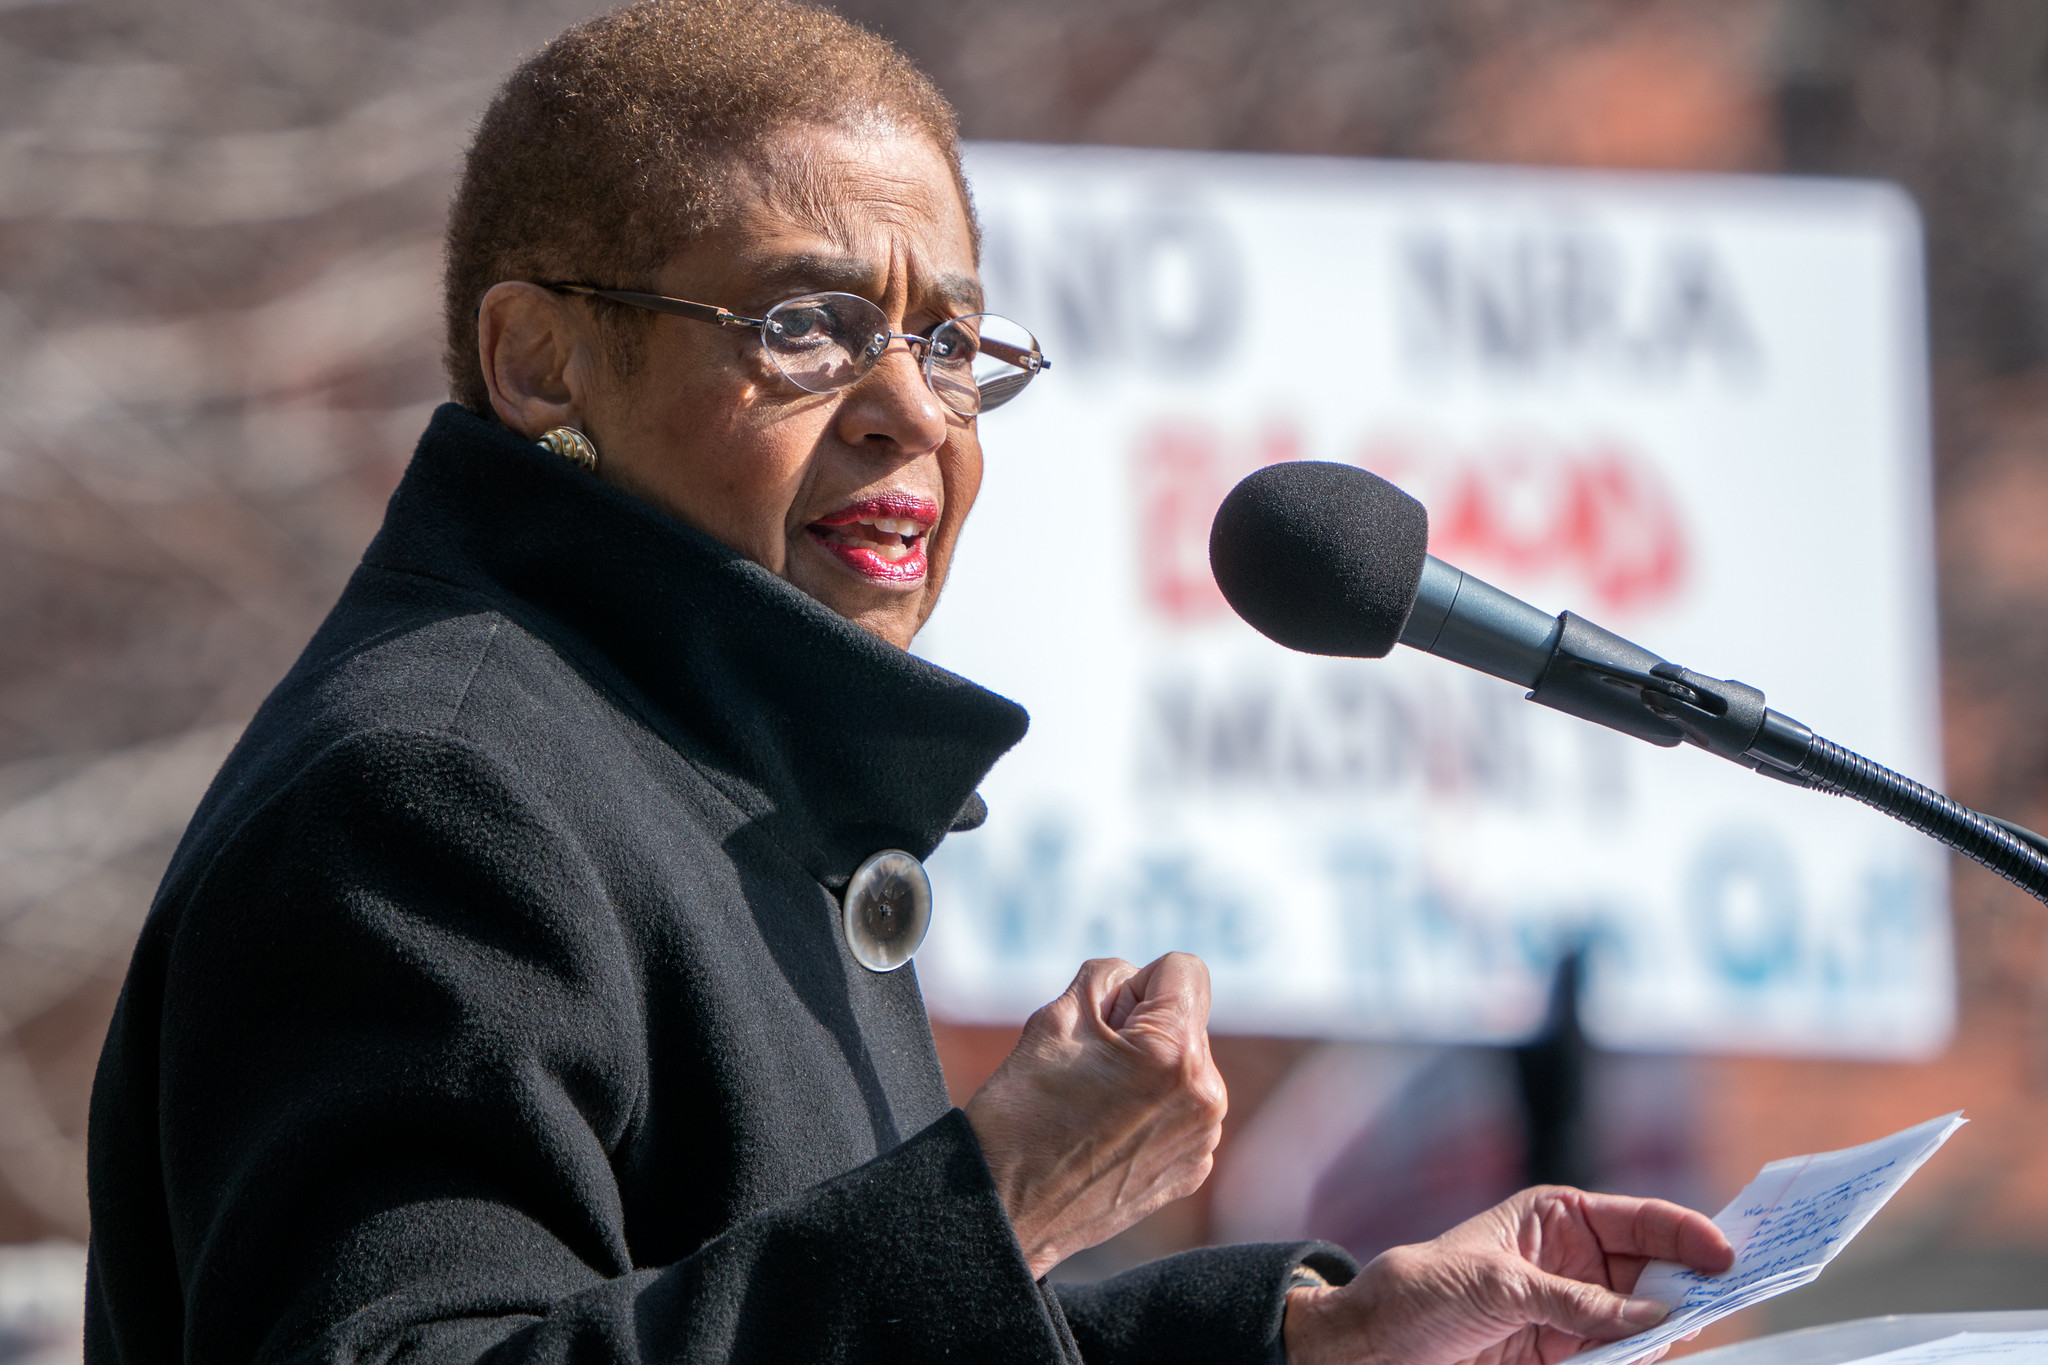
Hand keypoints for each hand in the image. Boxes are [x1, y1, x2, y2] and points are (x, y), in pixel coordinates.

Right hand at [964, 953, 1227, 1278]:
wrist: (1004, 1210)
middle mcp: (1206, 1097)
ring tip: (1093, 1103)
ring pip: (1183, 1066)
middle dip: (1141, 1028)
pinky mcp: (1191, 1170)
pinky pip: (1181, 1111)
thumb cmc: (1022, 1111)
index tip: (1101, 1021)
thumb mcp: (1056, 1016)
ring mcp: (1202, 1140)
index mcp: (1175, 1055)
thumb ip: (1108, 978)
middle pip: (1185, 1020)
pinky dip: (1150, 1110)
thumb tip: (1139, 983)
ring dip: (1148, 1069)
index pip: (1184, 970)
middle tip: (1087, 1067)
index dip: (1135, 984)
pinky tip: (1105, 1133)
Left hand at [1284, 1185, 1734, 1364]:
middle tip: (1728, 1302)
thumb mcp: (1499, 1285)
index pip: (1641, 1221)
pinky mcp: (1565, 1358)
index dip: (1688, 1234)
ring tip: (1680, 1335)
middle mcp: (1576, 1262)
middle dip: (1692, 1287)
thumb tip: (1655, 1318)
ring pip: (1644, 1323)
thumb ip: (1576, 1302)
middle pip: (1656, 1275)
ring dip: (1664, 1332)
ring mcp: (1575, 1312)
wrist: (1376, 1347)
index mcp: (1560, 1218)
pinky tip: (1642, 1357)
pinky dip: (1635, 1360)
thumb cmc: (1425, 1289)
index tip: (1728, 1255)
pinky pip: (1617, 1359)